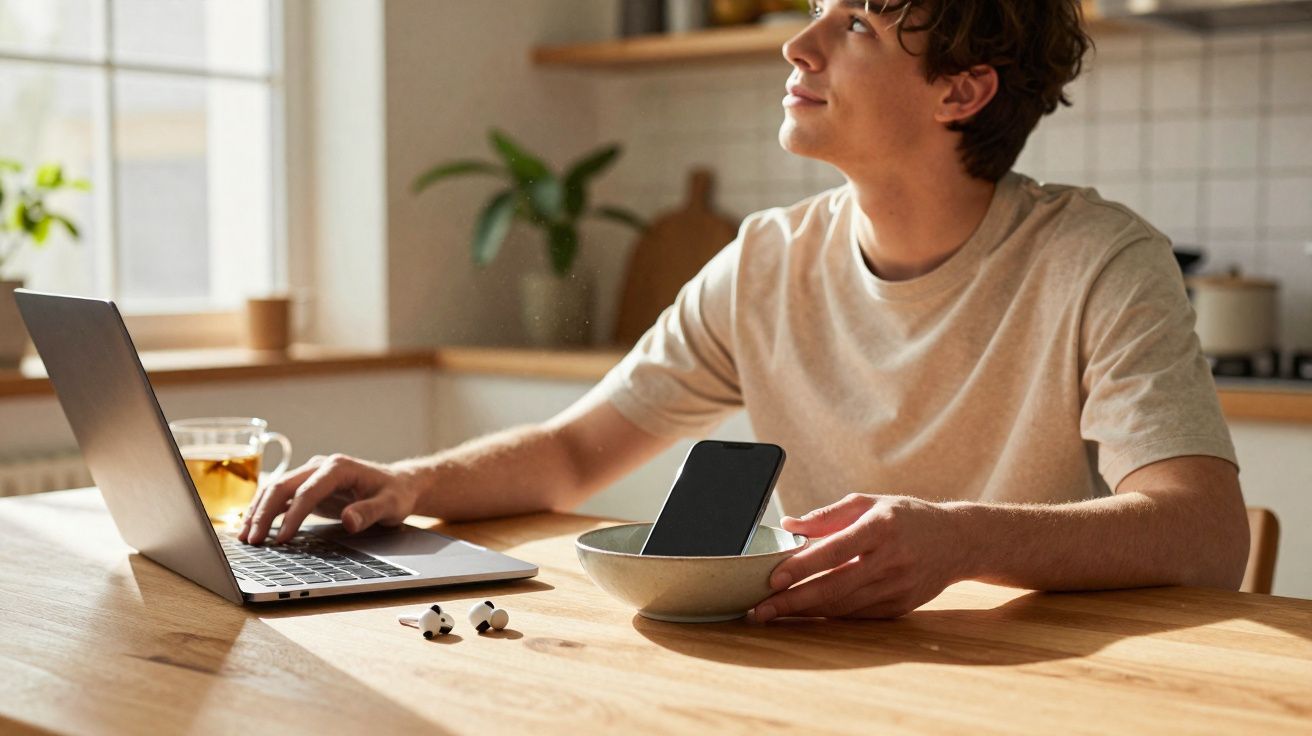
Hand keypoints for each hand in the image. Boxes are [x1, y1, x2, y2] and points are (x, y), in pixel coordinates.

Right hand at [238, 453, 422, 544]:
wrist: (398, 485)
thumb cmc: (395, 494)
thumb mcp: (391, 505)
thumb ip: (370, 512)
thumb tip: (349, 521)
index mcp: (339, 467)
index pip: (308, 490)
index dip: (293, 515)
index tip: (281, 539)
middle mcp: (320, 467)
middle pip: (283, 486)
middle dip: (264, 513)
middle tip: (252, 541)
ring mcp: (311, 476)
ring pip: (276, 490)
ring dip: (258, 512)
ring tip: (244, 538)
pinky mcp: (308, 487)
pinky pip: (281, 498)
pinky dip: (265, 512)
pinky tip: (253, 528)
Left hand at [751, 494, 968, 621]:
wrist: (958, 541)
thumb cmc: (906, 516)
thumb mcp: (869, 503)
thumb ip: (827, 515)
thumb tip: (788, 525)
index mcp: (882, 527)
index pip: (836, 550)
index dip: (803, 566)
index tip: (773, 579)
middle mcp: (892, 559)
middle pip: (835, 586)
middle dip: (793, 601)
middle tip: (760, 610)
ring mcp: (898, 587)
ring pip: (843, 606)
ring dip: (805, 613)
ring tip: (772, 614)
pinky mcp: (900, 606)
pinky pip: (857, 614)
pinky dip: (828, 615)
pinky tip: (804, 614)